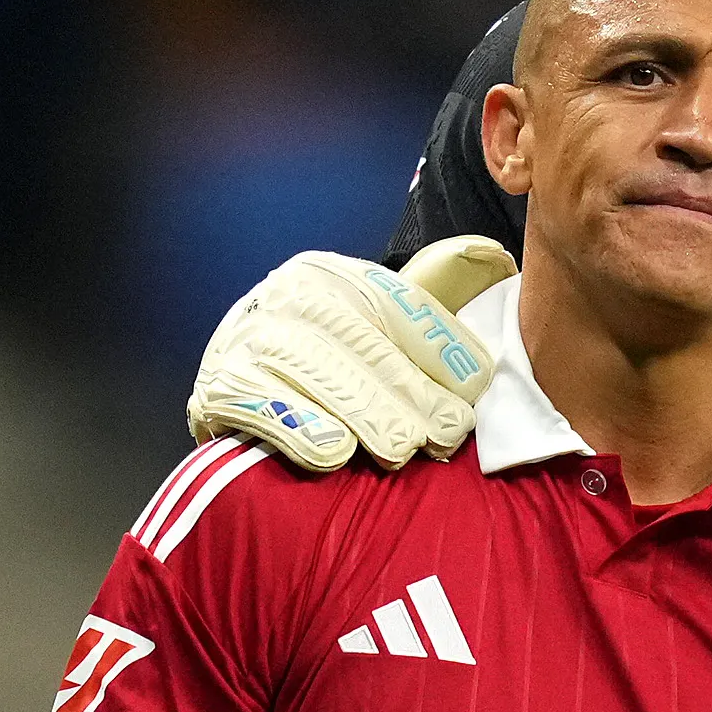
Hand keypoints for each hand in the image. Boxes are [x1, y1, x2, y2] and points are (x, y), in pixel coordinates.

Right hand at [187, 239, 517, 472]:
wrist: (236, 382)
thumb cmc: (329, 361)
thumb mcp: (373, 320)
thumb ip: (429, 301)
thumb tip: (490, 258)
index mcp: (334, 275)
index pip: (397, 305)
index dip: (439, 347)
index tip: (474, 388)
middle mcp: (290, 297)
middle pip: (362, 344)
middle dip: (410, 391)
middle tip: (446, 433)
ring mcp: (250, 340)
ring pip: (318, 375)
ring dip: (366, 412)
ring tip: (401, 448)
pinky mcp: (220, 387)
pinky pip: (263, 408)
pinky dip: (300, 429)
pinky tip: (333, 453)